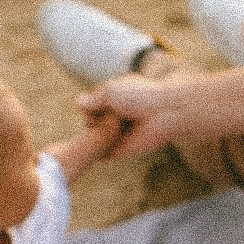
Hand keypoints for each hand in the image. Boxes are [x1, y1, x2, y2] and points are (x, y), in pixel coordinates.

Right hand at [78, 73, 197, 159]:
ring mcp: (119, 133)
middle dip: (91, 123)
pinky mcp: (123, 150)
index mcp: (115, 99)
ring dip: (93, 137)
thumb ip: (93, 98)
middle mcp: (117, 116)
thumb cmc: (140, 96)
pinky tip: (94, 150)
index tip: (91, 109)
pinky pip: (105, 154)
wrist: (165, 113)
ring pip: (97, 138)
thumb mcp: (111, 90)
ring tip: (100, 135)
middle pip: (93, 122)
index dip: (88, 108)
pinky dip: (97, 153)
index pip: (92, 105)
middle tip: (96, 123)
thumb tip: (78, 103)